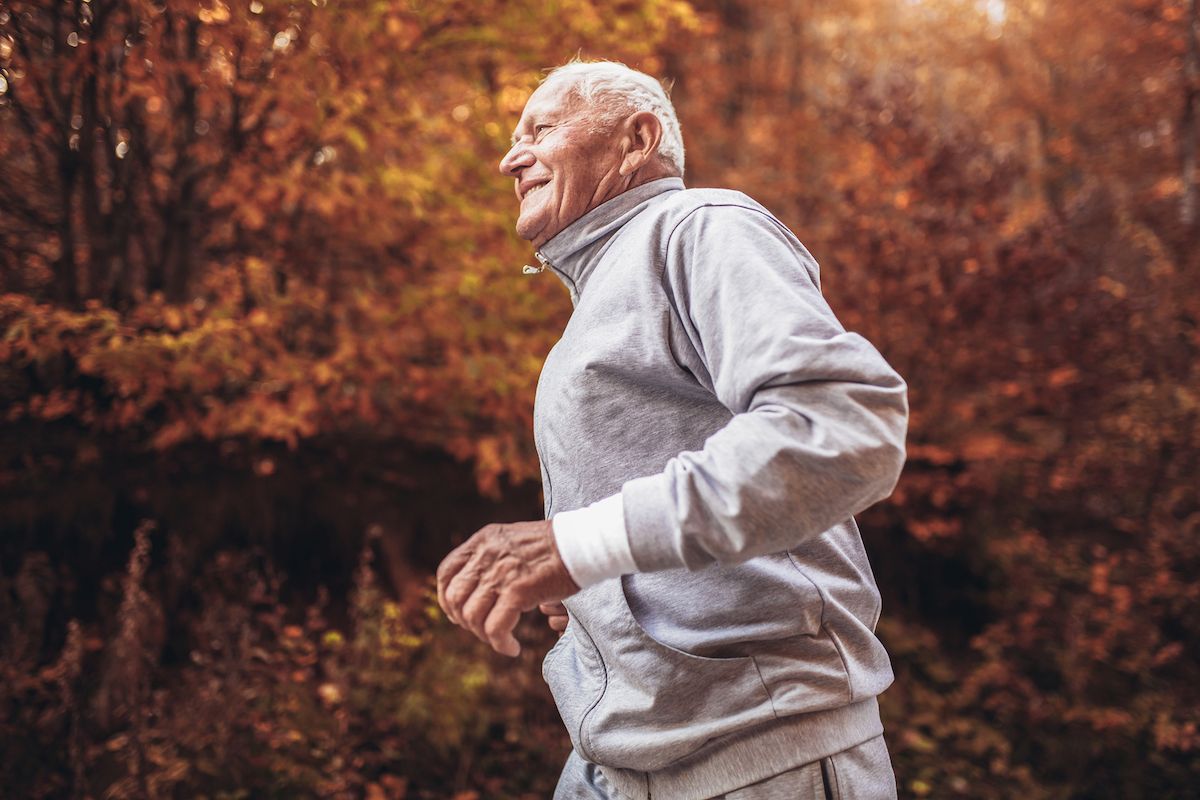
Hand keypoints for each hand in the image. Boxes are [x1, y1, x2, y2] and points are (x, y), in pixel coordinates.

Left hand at [436, 520, 578, 656]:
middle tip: (482, 630)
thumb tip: (479, 590)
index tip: (458, 614)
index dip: (446, 599)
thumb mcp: (513, 541)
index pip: (446, 572)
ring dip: (483, 635)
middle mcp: (487, 555)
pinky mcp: (518, 591)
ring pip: (472, 616)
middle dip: (463, 621)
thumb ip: (492, 558)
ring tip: (501, 640)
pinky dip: (500, 644)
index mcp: (483, 540)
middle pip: (455, 597)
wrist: (583, 543)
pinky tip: (512, 648)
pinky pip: (495, 628)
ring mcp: (501, 573)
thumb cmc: (554, 547)